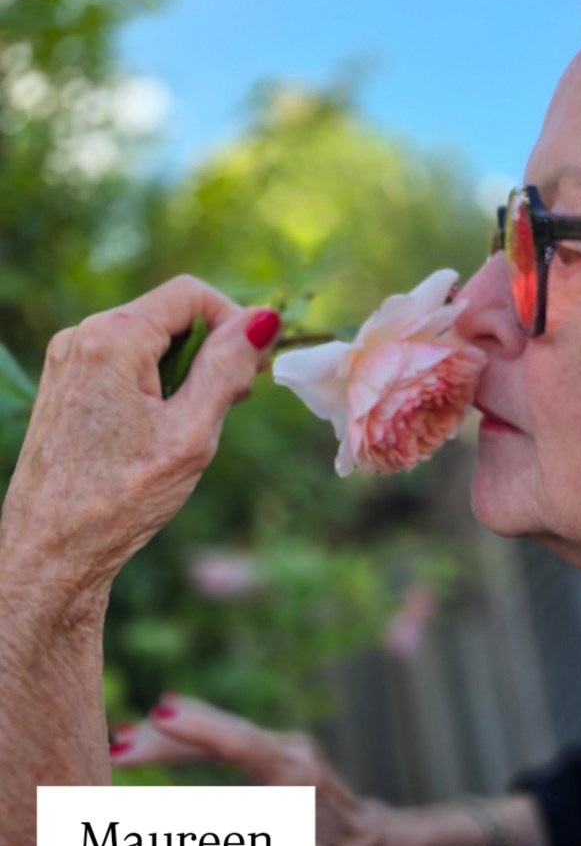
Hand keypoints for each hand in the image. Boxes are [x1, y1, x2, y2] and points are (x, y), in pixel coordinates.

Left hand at [0, 276, 278, 611]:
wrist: (50, 551)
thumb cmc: (121, 498)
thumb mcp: (191, 432)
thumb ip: (227, 368)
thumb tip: (265, 318)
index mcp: (112, 338)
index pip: (192, 294)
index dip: (235, 322)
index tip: (254, 369)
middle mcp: (81, 337)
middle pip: (170, 315)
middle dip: (211, 350)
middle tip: (232, 404)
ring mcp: (67, 361)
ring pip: (149, 341)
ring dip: (186, 371)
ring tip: (194, 427)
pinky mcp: (65, 386)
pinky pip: (125, 364)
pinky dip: (156, 384)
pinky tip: (162, 431)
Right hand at [111, 695, 401, 845]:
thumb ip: (235, 839)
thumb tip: (180, 820)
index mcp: (294, 773)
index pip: (240, 743)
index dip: (199, 728)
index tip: (158, 714)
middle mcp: (289, 749)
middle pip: (221, 733)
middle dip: (167, 735)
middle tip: (116, 742)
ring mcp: (284, 745)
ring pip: (222, 731)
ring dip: (175, 734)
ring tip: (126, 739)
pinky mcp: (277, 749)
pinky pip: (229, 739)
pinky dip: (195, 738)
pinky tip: (164, 732)